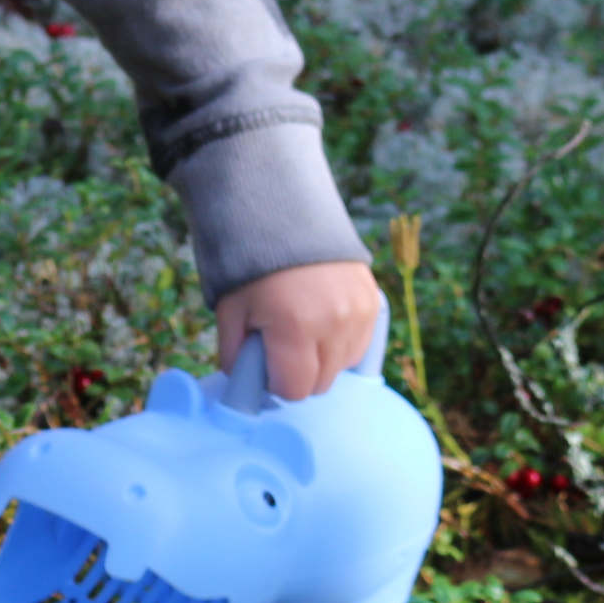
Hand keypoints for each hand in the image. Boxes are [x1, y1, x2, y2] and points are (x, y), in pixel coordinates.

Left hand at [213, 260, 384, 400]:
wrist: (285, 213)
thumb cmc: (251, 264)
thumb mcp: (231, 311)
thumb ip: (236, 356)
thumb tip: (246, 386)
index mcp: (295, 328)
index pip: (294, 390)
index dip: (276, 383)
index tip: (266, 365)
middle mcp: (334, 324)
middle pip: (321, 383)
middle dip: (299, 373)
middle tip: (281, 345)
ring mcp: (359, 313)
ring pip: (343, 366)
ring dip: (323, 358)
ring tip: (302, 327)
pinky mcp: (373, 302)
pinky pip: (360, 343)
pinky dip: (342, 341)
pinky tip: (322, 319)